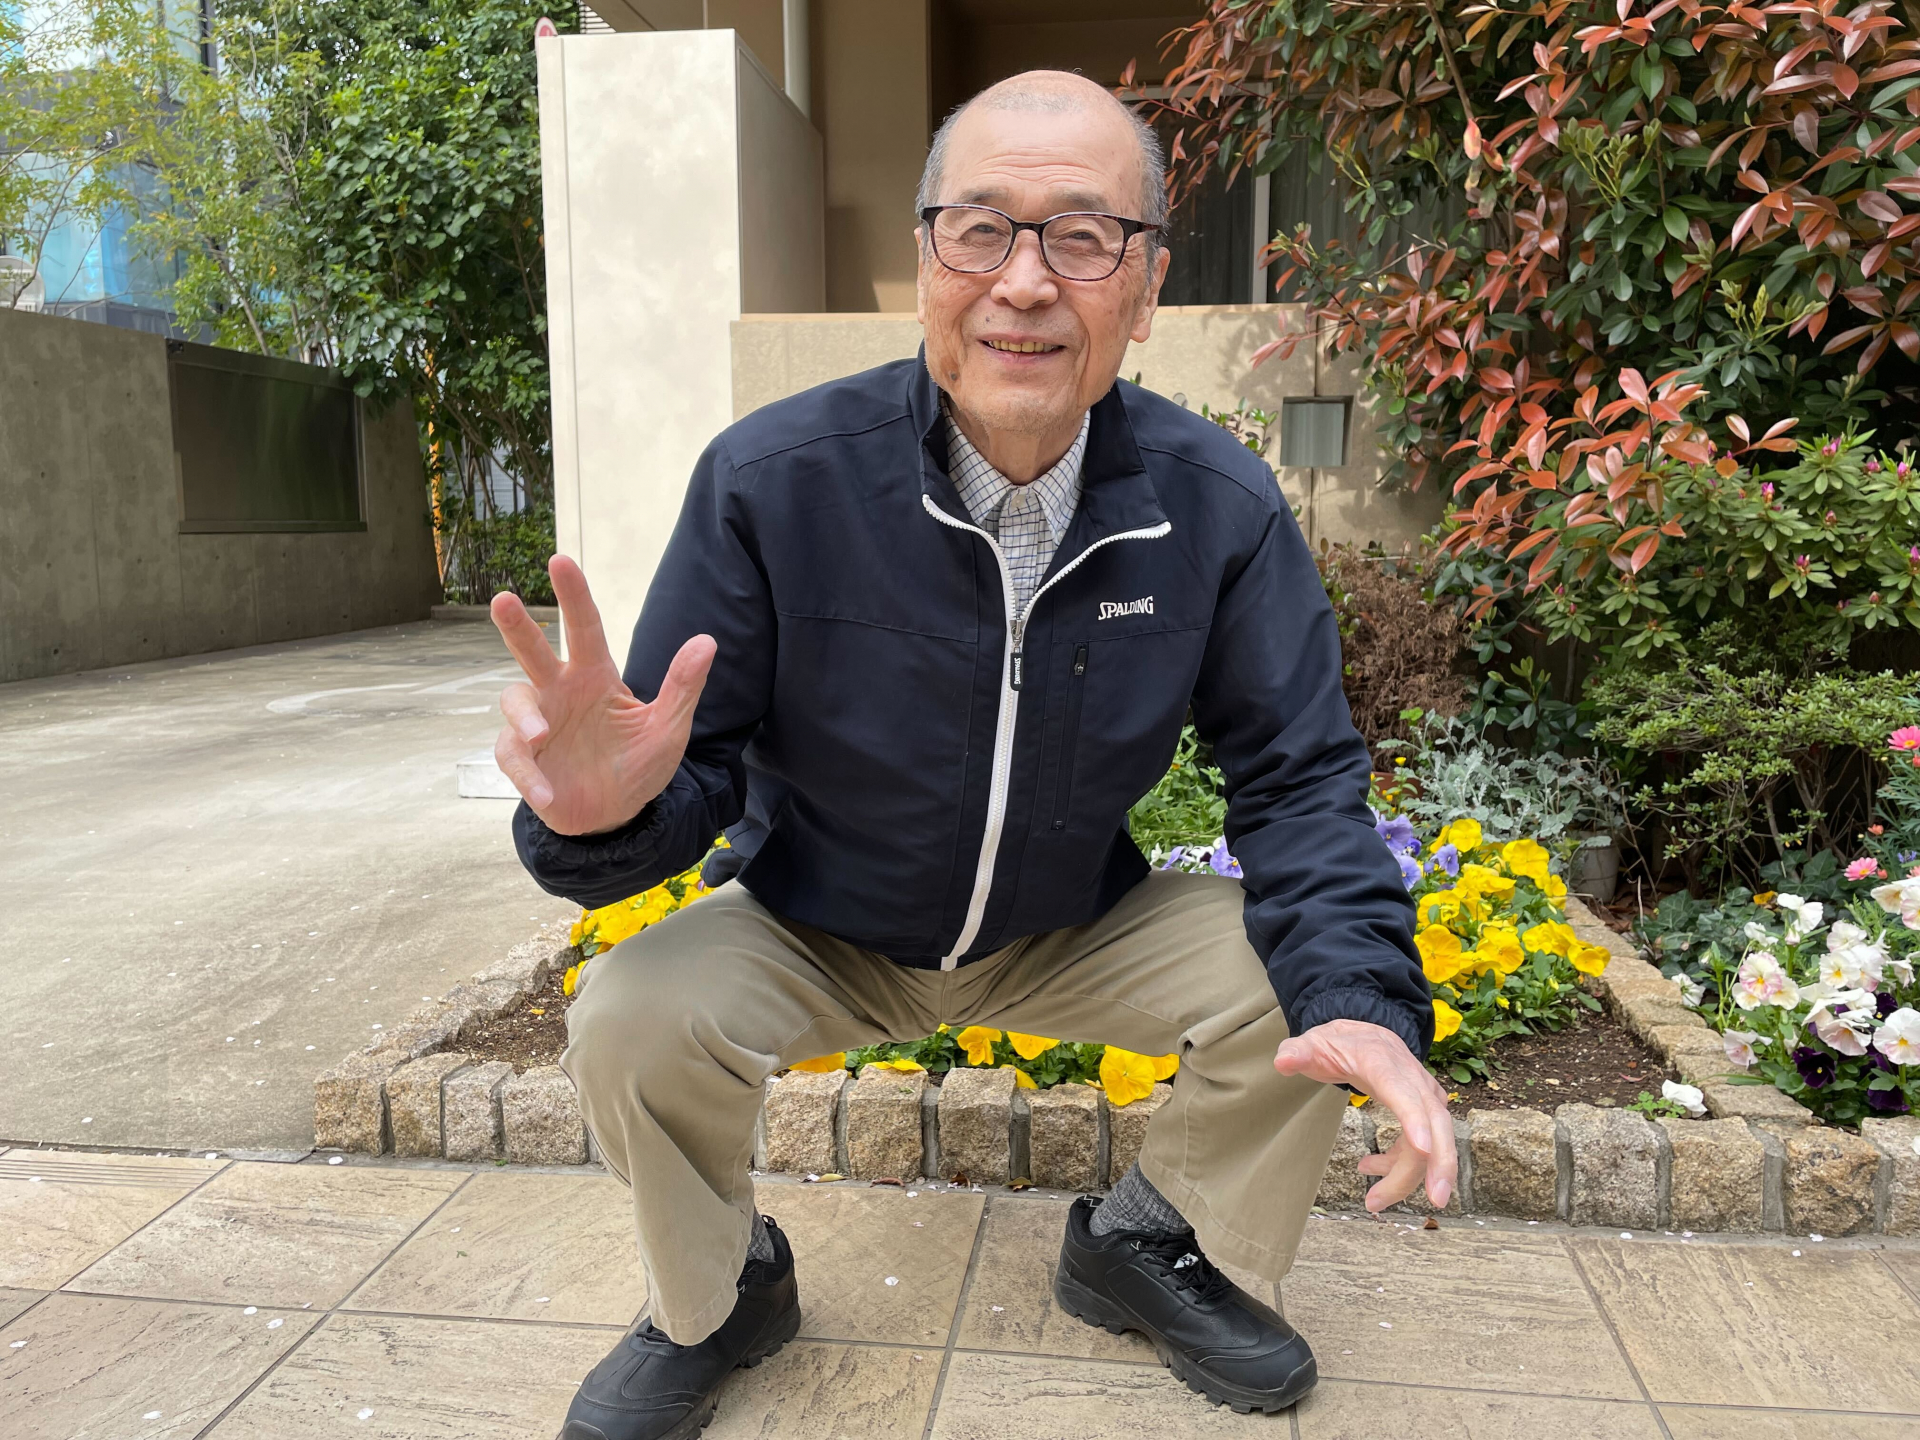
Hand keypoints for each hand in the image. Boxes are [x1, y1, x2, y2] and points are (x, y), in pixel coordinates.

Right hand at [490, 555, 715, 836]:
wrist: (615, 817)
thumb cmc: (639, 764)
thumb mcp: (668, 728)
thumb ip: (683, 687)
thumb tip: (707, 640)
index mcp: (596, 677)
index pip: (584, 629)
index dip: (573, 595)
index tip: (559, 560)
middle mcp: (560, 692)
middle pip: (531, 651)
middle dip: (516, 626)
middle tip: (504, 600)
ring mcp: (538, 725)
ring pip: (514, 701)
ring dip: (524, 716)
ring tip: (541, 735)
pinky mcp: (525, 761)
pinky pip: (514, 758)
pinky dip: (529, 777)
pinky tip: (549, 794)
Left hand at [1273, 1018, 1455, 1212]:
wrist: (1366, 1035)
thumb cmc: (1338, 1043)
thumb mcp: (1313, 1044)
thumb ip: (1297, 1052)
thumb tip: (1283, 1062)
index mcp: (1382, 1063)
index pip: (1403, 1091)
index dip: (1415, 1119)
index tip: (1423, 1149)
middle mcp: (1411, 1079)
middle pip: (1436, 1123)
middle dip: (1440, 1162)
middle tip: (1435, 1200)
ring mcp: (1423, 1095)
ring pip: (1435, 1140)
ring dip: (1412, 1176)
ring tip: (1375, 1201)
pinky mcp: (1425, 1110)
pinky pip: (1422, 1144)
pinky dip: (1400, 1164)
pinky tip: (1370, 1168)